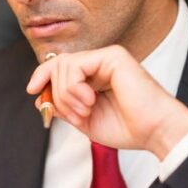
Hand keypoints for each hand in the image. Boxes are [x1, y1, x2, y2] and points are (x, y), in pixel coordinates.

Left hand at [26, 45, 187, 157]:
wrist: (154, 131)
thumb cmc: (127, 129)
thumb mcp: (84, 120)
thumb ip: (63, 107)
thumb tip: (40, 98)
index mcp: (95, 77)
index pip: (59, 68)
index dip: (42, 77)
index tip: (32, 91)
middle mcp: (100, 63)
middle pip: (57, 66)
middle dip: (57, 95)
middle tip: (76, 115)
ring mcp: (107, 57)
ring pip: (63, 66)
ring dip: (67, 95)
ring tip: (86, 111)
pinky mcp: (113, 56)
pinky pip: (75, 65)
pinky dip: (74, 87)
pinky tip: (89, 101)